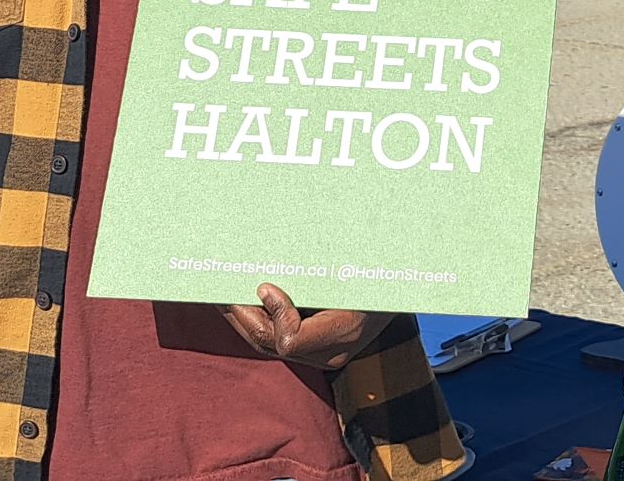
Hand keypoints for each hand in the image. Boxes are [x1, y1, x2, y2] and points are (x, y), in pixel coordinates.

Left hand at [221, 284, 388, 370]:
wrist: (403, 288)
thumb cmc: (377, 273)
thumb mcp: (357, 266)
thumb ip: (319, 271)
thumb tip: (274, 271)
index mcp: (344, 332)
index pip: (290, 341)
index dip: (273, 315)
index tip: (264, 286)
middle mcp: (331, 353)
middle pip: (271, 344)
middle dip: (242, 317)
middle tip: (220, 292)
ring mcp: (322, 356)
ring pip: (268, 345)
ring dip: (242, 320)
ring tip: (221, 296)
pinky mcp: (315, 350)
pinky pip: (276, 341)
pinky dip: (256, 321)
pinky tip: (242, 302)